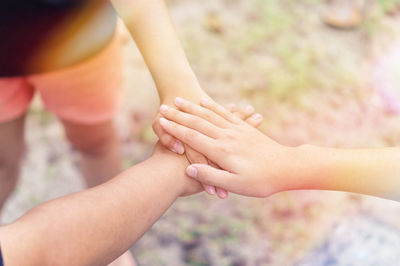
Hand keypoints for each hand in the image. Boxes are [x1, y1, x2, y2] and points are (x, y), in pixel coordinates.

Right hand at [158, 97, 296, 197]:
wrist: (287, 167)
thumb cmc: (260, 181)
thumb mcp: (235, 184)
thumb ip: (211, 176)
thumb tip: (189, 169)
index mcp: (221, 151)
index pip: (192, 136)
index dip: (175, 128)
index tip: (161, 121)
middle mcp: (226, 136)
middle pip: (198, 122)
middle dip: (179, 114)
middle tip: (164, 106)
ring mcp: (236, 130)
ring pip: (209, 114)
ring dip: (192, 107)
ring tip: (179, 99)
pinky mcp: (244, 128)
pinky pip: (225, 113)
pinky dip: (213, 106)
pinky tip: (206, 101)